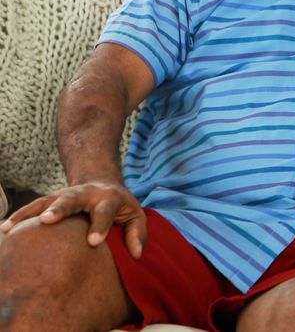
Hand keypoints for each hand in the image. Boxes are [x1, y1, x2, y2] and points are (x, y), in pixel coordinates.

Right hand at [0, 181, 146, 257]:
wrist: (102, 183)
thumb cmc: (120, 207)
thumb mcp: (136, 215)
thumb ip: (137, 233)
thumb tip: (137, 255)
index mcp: (109, 198)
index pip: (105, 211)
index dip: (99, 226)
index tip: (93, 242)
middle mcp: (85, 194)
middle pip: (71, 199)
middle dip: (59, 209)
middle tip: (47, 220)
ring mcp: (66, 195)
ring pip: (45, 201)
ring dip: (28, 213)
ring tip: (10, 227)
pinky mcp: (51, 200)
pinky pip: (33, 207)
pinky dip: (19, 216)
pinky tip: (5, 228)